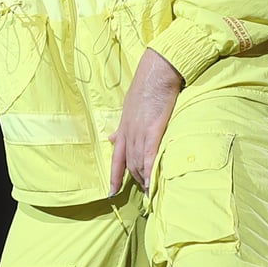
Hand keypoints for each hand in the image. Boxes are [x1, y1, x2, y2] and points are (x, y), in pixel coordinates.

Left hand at [109, 49, 182, 195]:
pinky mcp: (152, 131)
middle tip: (143, 193)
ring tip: (150, 193)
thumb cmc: (146, 87)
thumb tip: (112, 138)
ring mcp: (139, 133)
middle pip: (128, 164)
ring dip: (143, 179)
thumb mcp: (129, 108)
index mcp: (123, 128)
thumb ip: (123, 126)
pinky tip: (153, 184)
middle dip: (134, 180)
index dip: (113, 177)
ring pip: (138, 163)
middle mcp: (128, 133)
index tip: (111, 193)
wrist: (157, 73)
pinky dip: (150, 172)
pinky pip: (149, 157)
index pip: (116, 158)